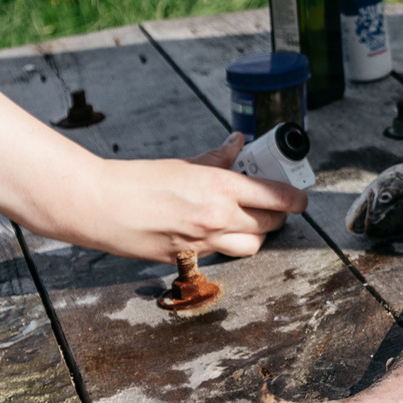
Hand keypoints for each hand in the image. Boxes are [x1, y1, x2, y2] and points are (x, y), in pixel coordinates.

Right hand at [37, 132, 306, 262]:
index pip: (277, 197)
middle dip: (278, 215)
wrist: (102, 207)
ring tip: (249, 222)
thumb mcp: (185, 163)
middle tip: (274, 205)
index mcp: (221, 189)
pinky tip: (215, 230)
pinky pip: (220, 254)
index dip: (296, 199)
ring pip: (251, 247)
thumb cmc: (138, 181)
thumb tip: (238, 144)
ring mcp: (203, 243)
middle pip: (271, 224)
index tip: (301, 197)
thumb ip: (217, 158)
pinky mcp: (187, 258)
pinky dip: (226, 243)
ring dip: (257, 235)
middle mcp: (218, 219)